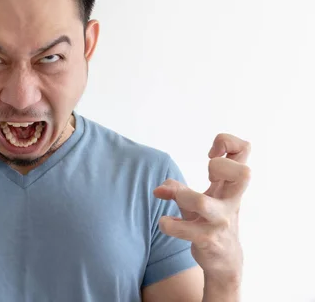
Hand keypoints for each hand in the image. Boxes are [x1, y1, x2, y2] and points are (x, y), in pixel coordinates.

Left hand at [153, 134, 250, 284]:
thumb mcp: (201, 199)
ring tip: (171, 198)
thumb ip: (179, 188)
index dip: (227, 142)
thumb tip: (159, 189)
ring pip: (202, 203)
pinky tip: (166, 223)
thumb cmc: (211, 221)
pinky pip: (185, 229)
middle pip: (244, 173)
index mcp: (232, 185)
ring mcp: (221, 220)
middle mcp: (231, 200)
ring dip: (181, 197)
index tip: (212, 154)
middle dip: (219, 166)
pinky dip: (169, 224)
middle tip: (208, 176)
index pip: (244, 150)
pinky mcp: (208, 238)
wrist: (223, 260)